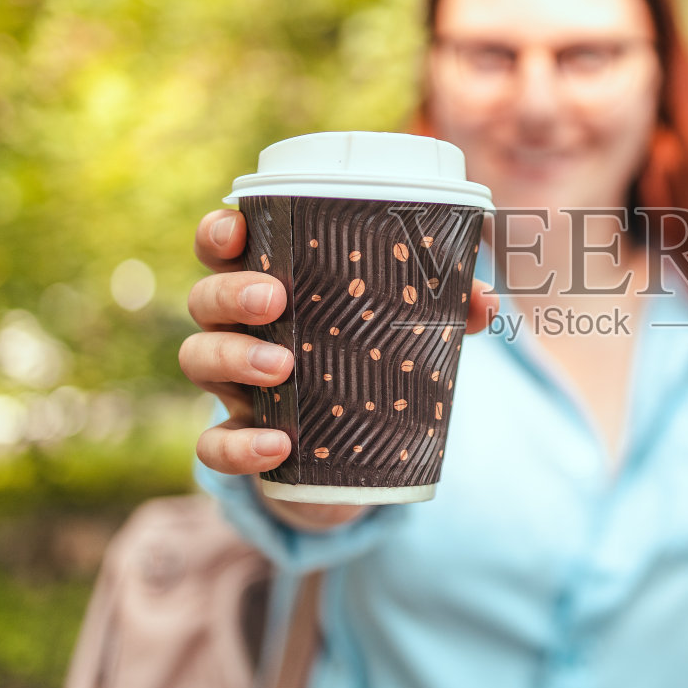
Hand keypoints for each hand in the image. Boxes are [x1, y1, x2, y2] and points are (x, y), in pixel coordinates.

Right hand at [179, 208, 499, 531]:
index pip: (222, 249)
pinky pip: (214, 445)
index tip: (239, 229)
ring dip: (234, 357)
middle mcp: (238, 330)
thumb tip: (488, 302)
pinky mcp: (242, 442)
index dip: (219, 233)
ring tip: (279, 367)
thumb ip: (443, 310)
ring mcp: (233, 387)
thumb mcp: (401, 332)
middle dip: (233, 293)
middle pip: (206, 299)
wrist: (350, 458)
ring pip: (199, 360)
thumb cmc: (366, 362)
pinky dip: (240, 445)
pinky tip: (278, 445)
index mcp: (268, 286)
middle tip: (276, 300)